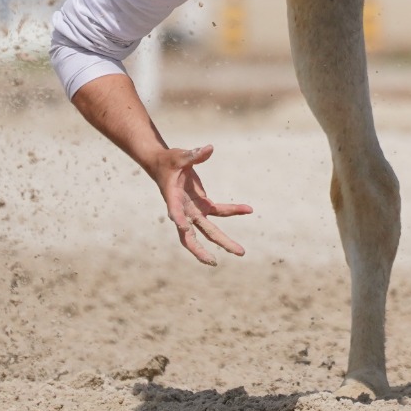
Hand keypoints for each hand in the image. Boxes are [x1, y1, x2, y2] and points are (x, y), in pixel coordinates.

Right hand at [147, 143, 252, 264]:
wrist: (163, 164)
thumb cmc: (169, 161)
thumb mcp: (180, 156)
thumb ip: (194, 155)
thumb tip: (209, 148)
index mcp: (173, 199)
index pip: (175, 213)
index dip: (179, 220)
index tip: (182, 227)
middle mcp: (182, 210)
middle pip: (191, 235)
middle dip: (202, 250)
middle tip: (215, 262)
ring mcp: (192, 210)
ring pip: (207, 231)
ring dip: (223, 241)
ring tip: (240, 252)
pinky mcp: (201, 205)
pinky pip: (219, 211)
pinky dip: (233, 211)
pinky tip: (248, 209)